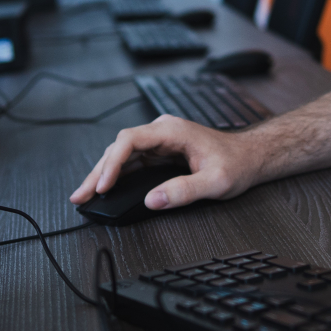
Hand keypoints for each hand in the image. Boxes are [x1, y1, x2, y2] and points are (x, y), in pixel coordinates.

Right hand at [69, 115, 257, 210]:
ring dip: (103, 174)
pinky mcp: (160, 153)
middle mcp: (163, 131)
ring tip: (84, 195)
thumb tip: (151, 200)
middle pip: (120, 147)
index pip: (130, 140)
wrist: (250, 157)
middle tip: (80, 195)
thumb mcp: (215, 182)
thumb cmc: (236, 164)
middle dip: (98, 172)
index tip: (103, 185)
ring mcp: (160, 141)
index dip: (112, 163)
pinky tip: (104, 189)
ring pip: (122, 154)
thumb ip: (184, 191)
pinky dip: (116, 176)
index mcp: (173, 131)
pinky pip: (131, 162)